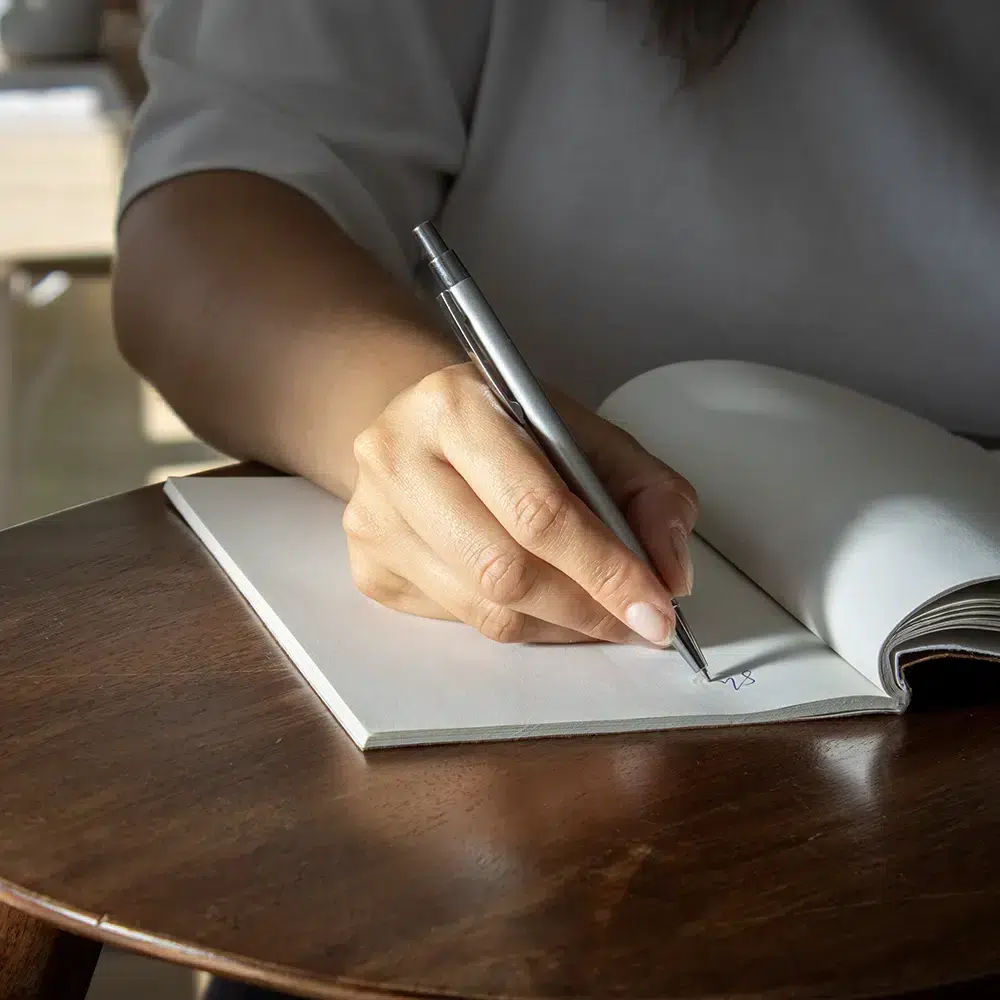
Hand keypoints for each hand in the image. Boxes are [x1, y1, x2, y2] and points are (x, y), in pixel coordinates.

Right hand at [343, 362, 697, 644]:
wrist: (426, 426)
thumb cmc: (511, 428)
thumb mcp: (590, 435)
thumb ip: (648, 494)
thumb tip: (671, 574)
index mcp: (455, 405)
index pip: (538, 510)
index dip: (606, 570)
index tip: (656, 608)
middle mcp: (397, 458)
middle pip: (505, 570)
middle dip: (586, 609)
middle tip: (635, 621)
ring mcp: (373, 518)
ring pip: (483, 610)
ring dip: (558, 625)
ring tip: (597, 615)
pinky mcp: (368, 566)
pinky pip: (458, 622)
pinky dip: (517, 624)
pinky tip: (539, 602)